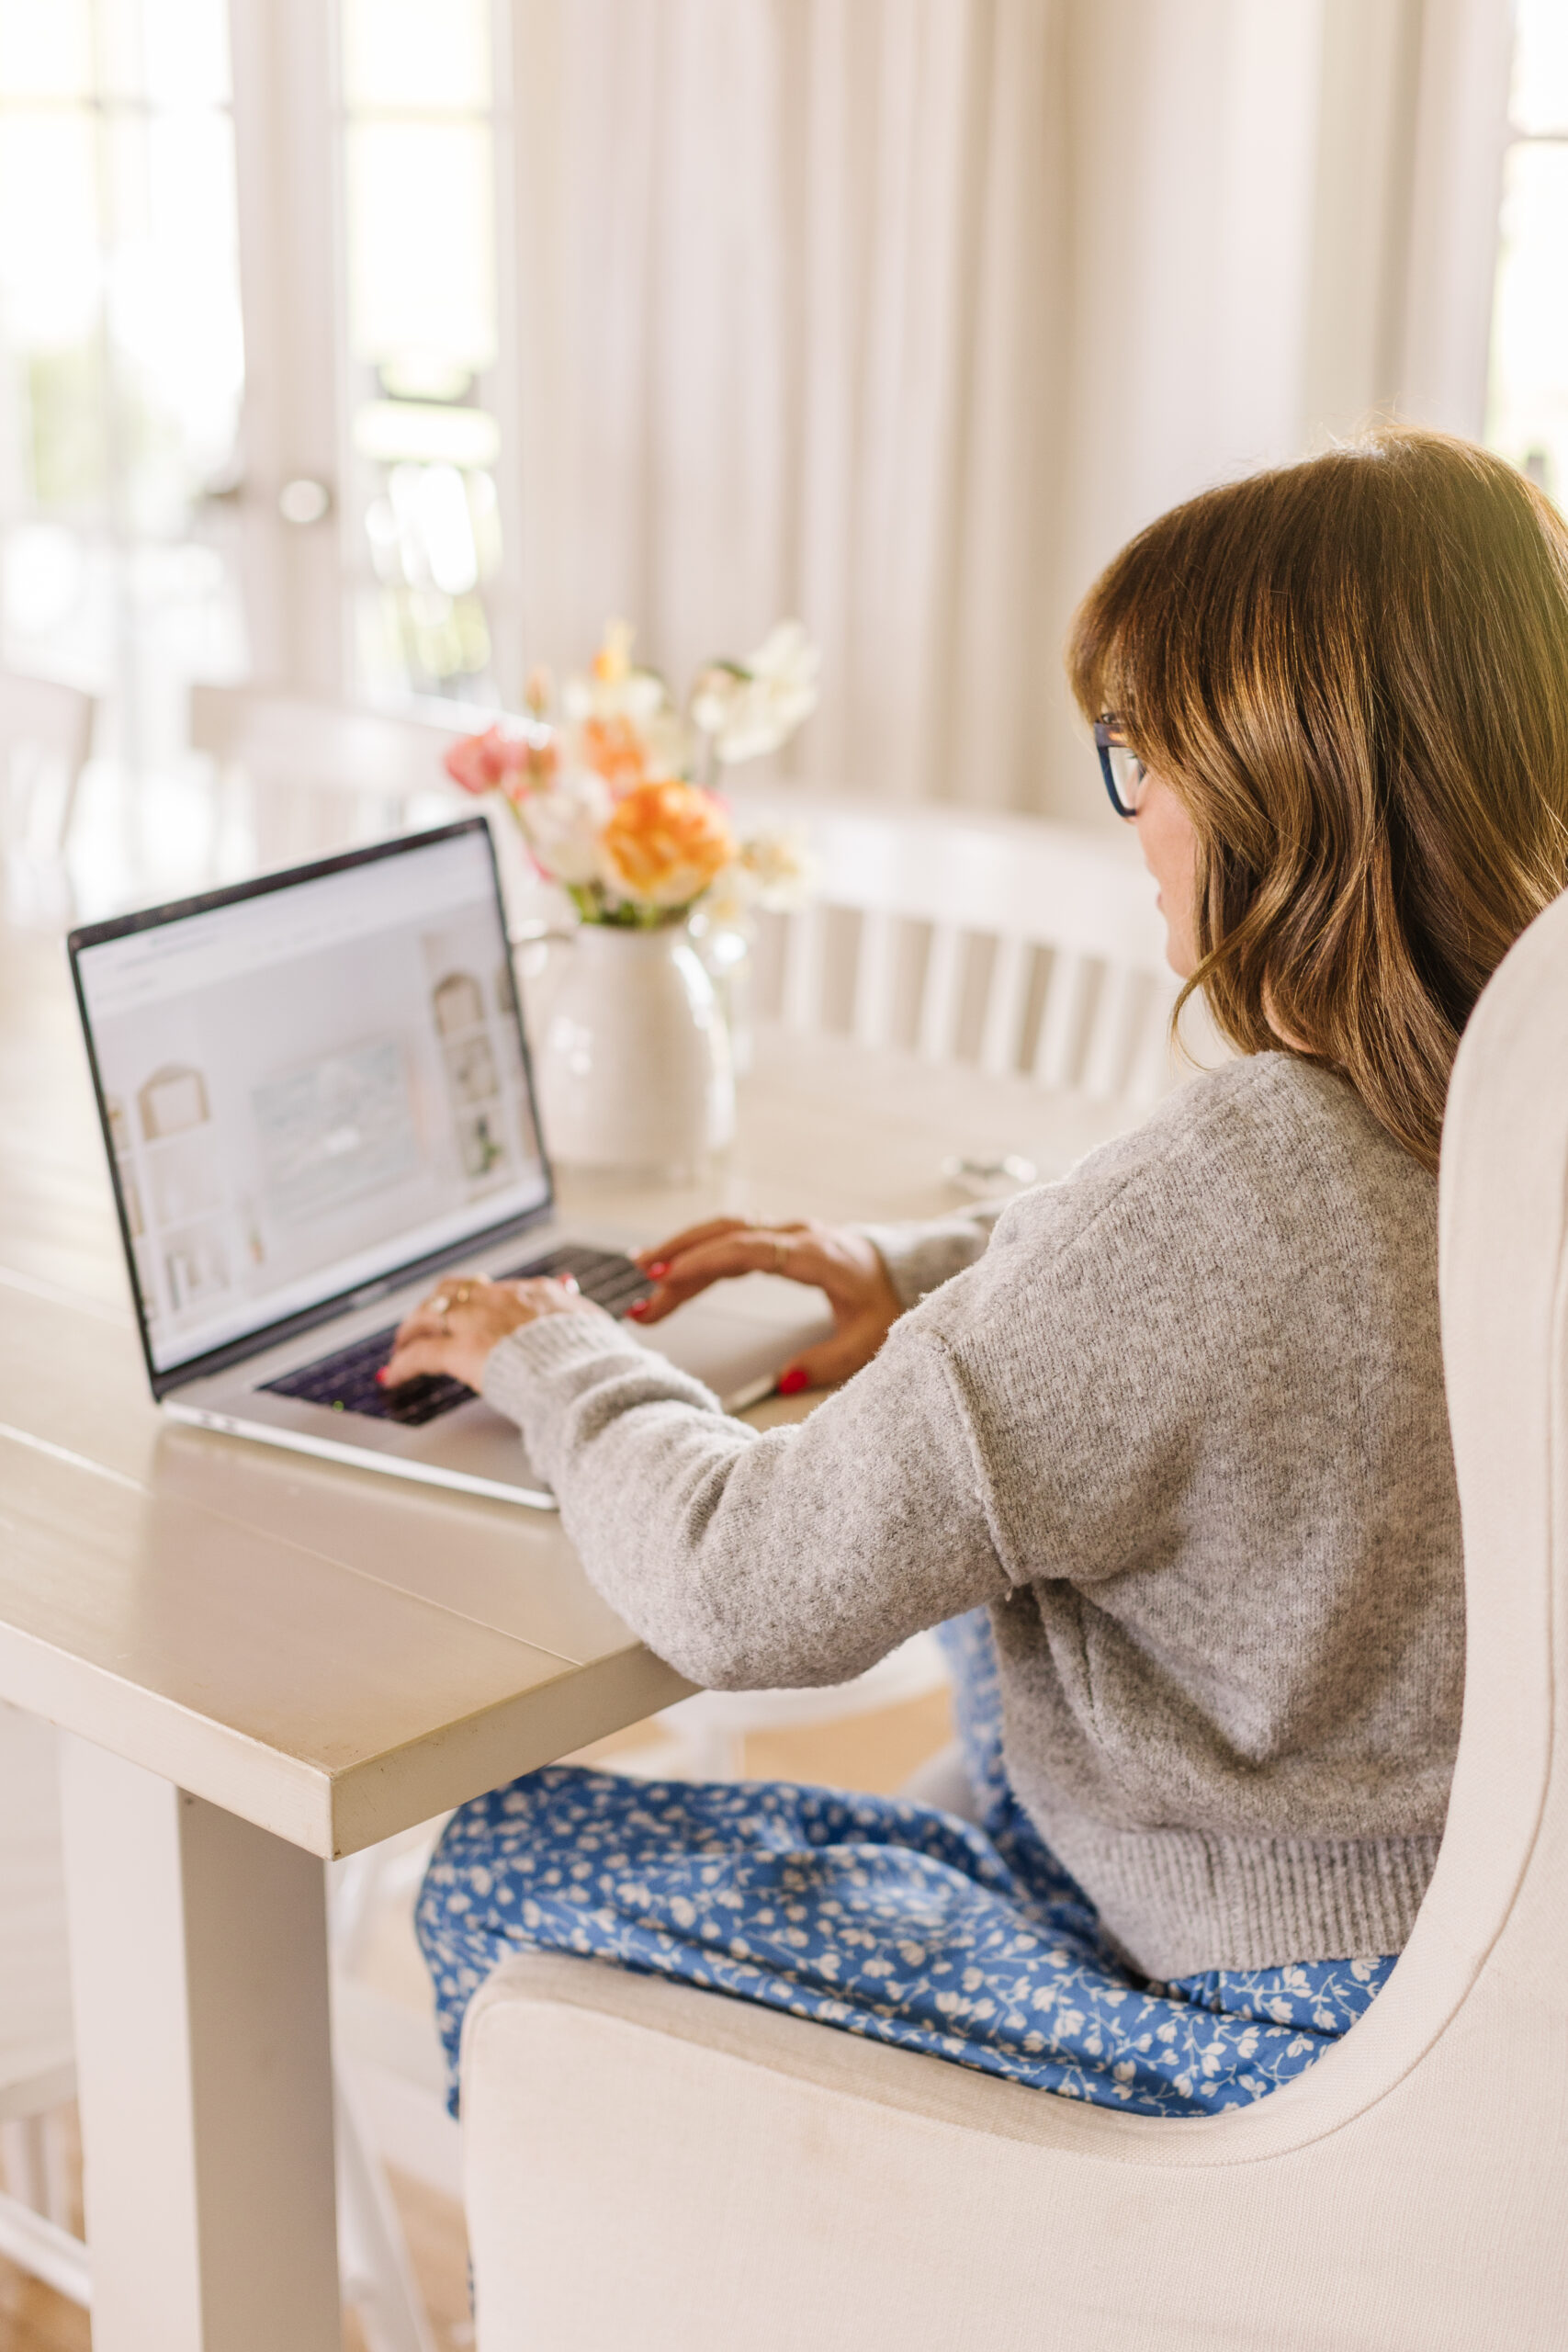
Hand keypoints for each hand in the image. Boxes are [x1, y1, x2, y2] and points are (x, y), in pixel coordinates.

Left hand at [380, 1274, 602, 1393]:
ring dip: (413, 1329)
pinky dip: (403, 1363)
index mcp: (538, 1295)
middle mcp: (504, 1299)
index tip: (469, 1312)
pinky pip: (421, 1352)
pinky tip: (393, 1375)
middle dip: (437, 1305)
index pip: (496, 1290)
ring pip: (430, 1313)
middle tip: (425, 1322)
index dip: (477, 1301)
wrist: (588, 1379)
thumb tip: (594, 1331)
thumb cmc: (600, 1366)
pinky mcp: (462, 1351)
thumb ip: (585, 1327)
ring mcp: (480, 1322)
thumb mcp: (599, 1334)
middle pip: (455, 1290)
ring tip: (402, 1346)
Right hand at [629, 1218, 901, 1391]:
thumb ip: (827, 1361)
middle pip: (727, 1233)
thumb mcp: (869, 1339)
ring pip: (725, 1232)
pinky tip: (675, 1269)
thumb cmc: (888, 1302)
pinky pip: (733, 1240)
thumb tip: (782, 1382)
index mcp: (817, 1253)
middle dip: (682, 1255)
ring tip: (646, 1275)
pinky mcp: (779, 1240)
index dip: (705, 1261)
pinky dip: (702, 1253)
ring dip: (685, 1250)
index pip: (748, 1248)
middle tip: (646, 1284)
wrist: (907, 1270)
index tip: (669, 1279)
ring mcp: (787, 1233)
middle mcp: (798, 1234)